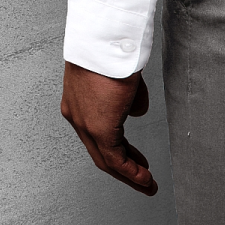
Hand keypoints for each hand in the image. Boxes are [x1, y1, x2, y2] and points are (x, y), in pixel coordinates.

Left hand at [60, 61, 157, 194]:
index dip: (119, 151)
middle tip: (141, 180)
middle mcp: (77, 116)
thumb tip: (135, 112)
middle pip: (100, 153)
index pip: (98, 136)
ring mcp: (84, 123)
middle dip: (124, 170)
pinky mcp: (98, 127)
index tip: (134, 160)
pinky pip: (115, 158)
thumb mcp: (121, 76)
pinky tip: (144, 177)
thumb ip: (127, 98)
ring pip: (107, 160)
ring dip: (130, 175)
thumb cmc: (111, 48)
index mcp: (79, 103)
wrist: (104, 39)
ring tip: (147, 185)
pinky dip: (131, 171)